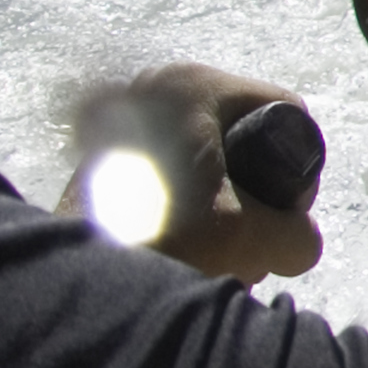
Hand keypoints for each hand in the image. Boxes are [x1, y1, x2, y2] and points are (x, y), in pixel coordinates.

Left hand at [55, 63, 327, 282]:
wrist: (66, 280)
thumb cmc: (164, 239)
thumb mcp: (255, 238)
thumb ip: (298, 236)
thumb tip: (295, 242)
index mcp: (194, 87)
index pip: (286, 114)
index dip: (300, 170)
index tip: (283, 217)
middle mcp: (152, 91)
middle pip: (240, 139)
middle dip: (254, 195)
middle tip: (247, 240)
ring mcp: (117, 122)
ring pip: (200, 160)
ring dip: (218, 206)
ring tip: (210, 253)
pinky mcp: (94, 160)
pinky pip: (162, 174)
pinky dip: (179, 208)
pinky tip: (176, 248)